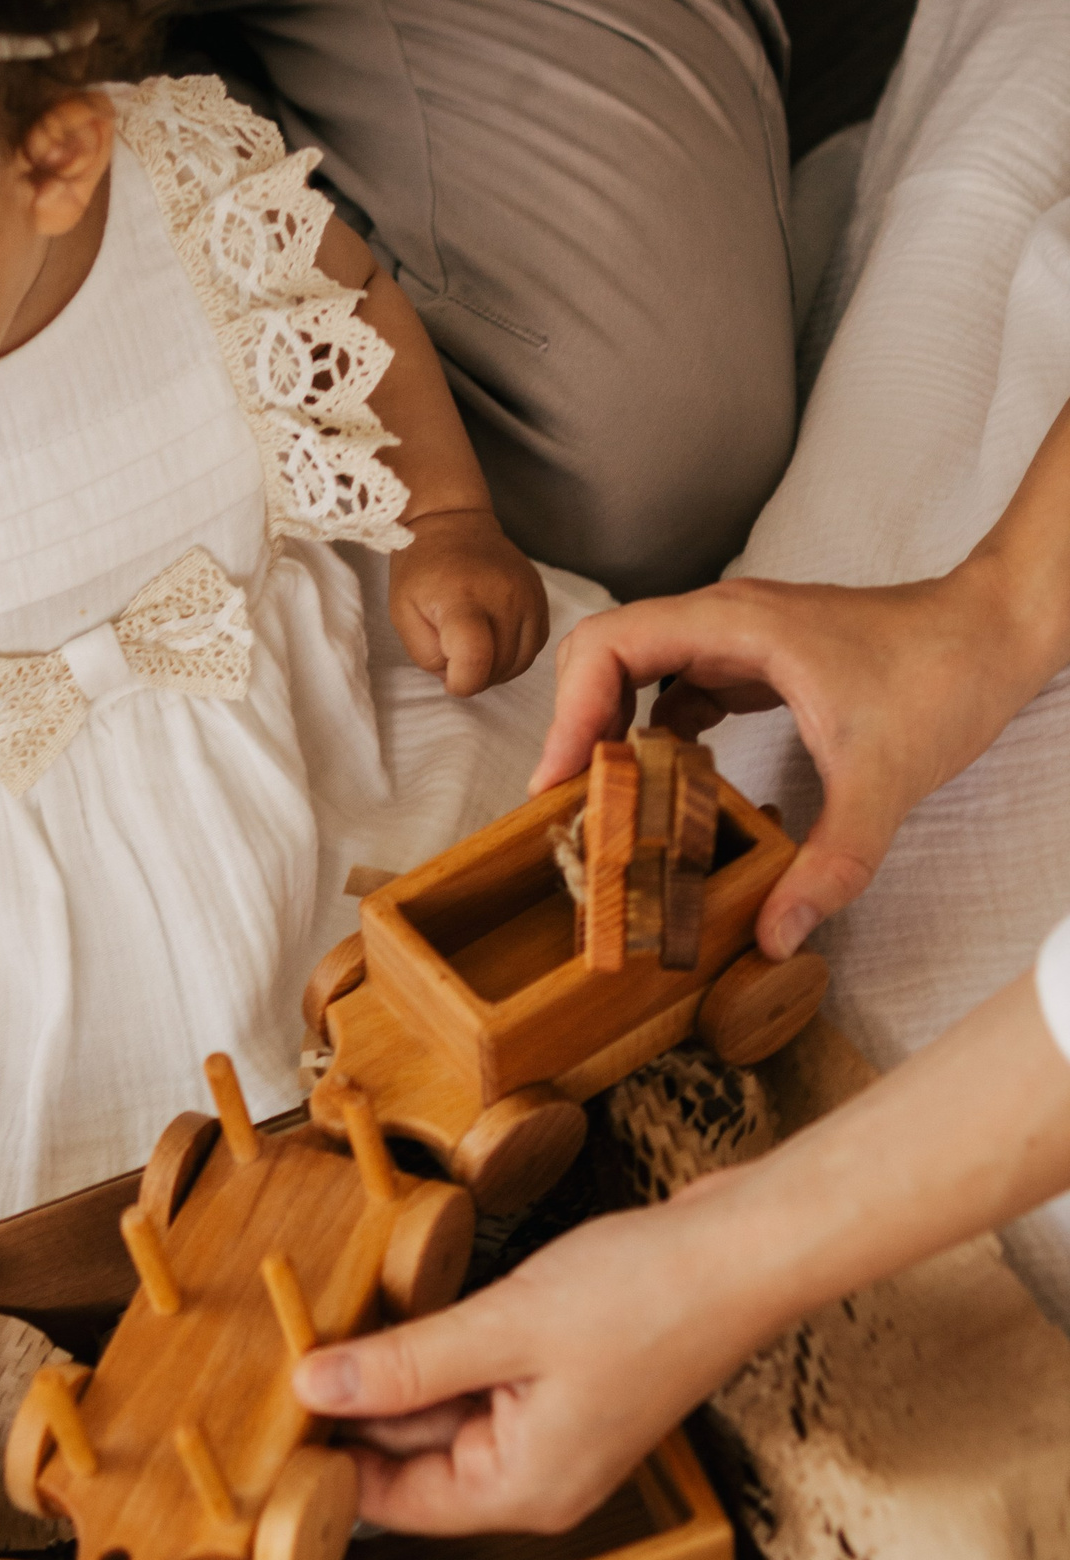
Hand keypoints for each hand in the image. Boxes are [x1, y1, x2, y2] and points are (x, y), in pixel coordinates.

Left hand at [293, 963, 1069, 1536]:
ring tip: (317, 1323)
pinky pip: (473, 1380)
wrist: (745, 1251)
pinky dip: (433, 1350)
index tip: (253, 1426)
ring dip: (387, 1372)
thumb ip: (402, 1365)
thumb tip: (311, 1392)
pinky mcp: (563, 1385)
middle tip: (271, 1356)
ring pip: (437, 1413)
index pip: (387, 1504)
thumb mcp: (503, 1328)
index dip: (319, 1466)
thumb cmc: (647, 1297)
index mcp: (520, 1490)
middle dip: (347, 1410)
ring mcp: (552, 1432)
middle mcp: (534, 1477)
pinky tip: (391, 1307)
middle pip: (409, 1459)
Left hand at [390, 508, 548, 696]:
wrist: (453, 524)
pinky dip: (515, 654)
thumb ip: (426, 654)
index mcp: (462, 598)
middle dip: (475, 676)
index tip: (449, 676)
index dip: (462, 682)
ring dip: (497, 669)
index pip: (475, 659)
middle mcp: (503, 596)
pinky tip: (494, 641)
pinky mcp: (541, 597)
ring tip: (475, 651)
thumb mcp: (402, 613)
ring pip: (522, 662)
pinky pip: (535, 645)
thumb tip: (456, 675)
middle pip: (499, 666)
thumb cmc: (421, 570)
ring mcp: (528, 596)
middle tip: (456, 658)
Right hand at [530, 565, 1050, 959]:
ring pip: (638, 671)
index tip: (560, 782)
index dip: (567, 712)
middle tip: (572, 804)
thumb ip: (831, 862)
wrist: (999, 631)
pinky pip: (679, 689)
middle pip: (605, 656)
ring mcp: (739, 640)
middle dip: (575, 726)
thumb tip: (777, 936)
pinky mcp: (759, 662)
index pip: (608, 646)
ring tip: (606, 804)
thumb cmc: (946, 674)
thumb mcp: (885, 780)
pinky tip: (669, 789)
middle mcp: (724, 623)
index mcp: (734, 627)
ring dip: (611, 730)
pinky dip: (657, 732)